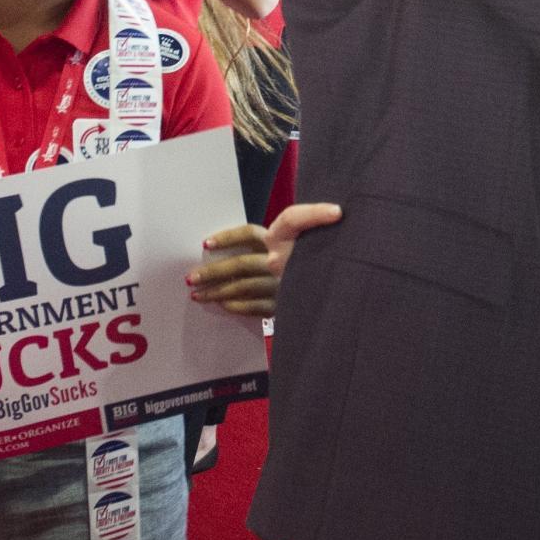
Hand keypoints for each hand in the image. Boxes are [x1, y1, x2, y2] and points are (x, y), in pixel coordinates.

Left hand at [185, 203, 341, 317]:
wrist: (348, 284)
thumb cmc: (324, 253)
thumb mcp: (307, 236)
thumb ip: (280, 236)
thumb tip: (237, 242)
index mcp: (286, 238)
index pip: (250, 232)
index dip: (227, 237)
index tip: (205, 244)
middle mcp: (282, 260)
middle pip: (240, 264)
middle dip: (213, 272)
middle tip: (190, 278)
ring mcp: (284, 283)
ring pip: (243, 287)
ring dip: (217, 291)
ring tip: (197, 294)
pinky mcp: (287, 303)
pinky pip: (256, 306)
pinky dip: (237, 306)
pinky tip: (223, 306)